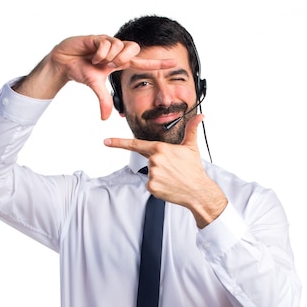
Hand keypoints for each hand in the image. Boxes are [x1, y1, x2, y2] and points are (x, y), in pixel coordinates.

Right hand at [14, 35, 175, 119]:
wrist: (64, 61)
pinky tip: (92, 56)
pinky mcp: (99, 37)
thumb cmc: (81, 70)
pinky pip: (106, 44)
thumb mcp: (95, 87)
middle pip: (134, 49)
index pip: (143, 62)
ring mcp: (108, 42)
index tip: (173, 63)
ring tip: (97, 62)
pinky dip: (100, 54)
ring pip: (120, 47)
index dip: (157, 63)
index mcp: (119, 62)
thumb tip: (105, 119)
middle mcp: (117, 51)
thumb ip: (103, 101)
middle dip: (124, 59)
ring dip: (108, 57)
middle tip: (111, 66)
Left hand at [104, 115, 227, 226]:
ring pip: (150, 173)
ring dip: (159, 176)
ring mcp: (152, 174)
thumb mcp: (192, 147)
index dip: (118, 142)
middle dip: (159, 165)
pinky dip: (158, 186)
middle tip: (173, 170)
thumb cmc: (194, 169)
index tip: (106, 141)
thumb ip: (191, 129)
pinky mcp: (151, 187)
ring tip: (173, 178)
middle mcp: (154, 160)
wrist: (198, 190)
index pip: (135, 144)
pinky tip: (169, 186)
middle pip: (148, 161)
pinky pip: (150, 185)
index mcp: (160, 148)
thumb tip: (200, 116)